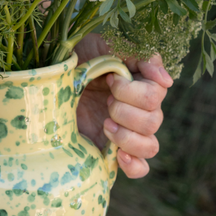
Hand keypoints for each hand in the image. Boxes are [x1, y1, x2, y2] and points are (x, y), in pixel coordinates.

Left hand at [74, 33, 171, 177]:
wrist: (50, 85)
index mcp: (142, 84)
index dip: (132, 90)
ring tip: (105, 124)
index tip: (110, 80)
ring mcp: (129, 132)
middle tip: (104, 100)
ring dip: (127, 136)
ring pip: (151, 146)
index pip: (157, 95)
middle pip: (153, 120)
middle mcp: (141, 110)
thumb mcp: (101, 46)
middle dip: (124, 110)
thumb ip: (135, 54)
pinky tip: (118, 155)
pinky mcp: (115, 152)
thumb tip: (166, 81)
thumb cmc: (77, 59)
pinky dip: (133, 165)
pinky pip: (140, 169)